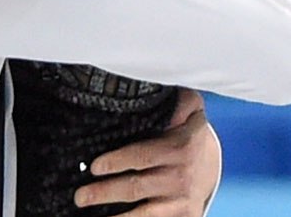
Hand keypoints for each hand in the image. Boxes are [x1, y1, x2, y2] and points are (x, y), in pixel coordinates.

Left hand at [73, 89, 221, 215]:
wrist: (211, 166)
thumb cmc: (187, 134)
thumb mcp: (189, 110)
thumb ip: (177, 100)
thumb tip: (159, 88)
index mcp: (179, 148)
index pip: (142, 156)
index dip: (117, 162)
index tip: (95, 166)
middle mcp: (180, 177)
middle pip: (136, 187)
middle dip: (104, 192)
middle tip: (79, 196)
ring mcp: (181, 201)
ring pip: (143, 213)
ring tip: (87, 214)